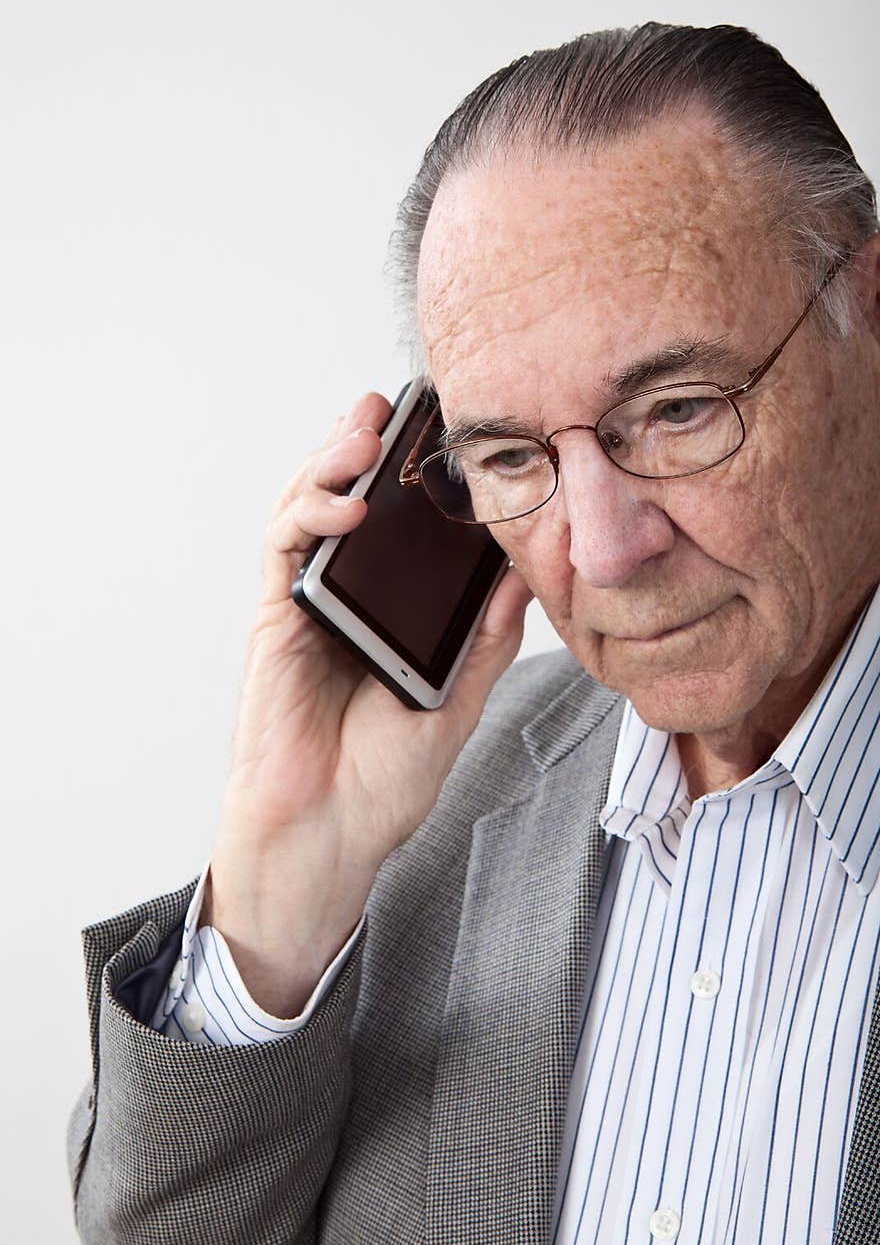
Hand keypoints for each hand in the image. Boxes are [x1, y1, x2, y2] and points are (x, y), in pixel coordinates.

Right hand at [203, 390, 532, 1015]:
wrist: (332, 837)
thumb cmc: (386, 779)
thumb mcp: (459, 698)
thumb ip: (487, 636)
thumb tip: (528, 571)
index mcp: (389, 612)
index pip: (401, 528)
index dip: (416, 478)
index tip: (449, 435)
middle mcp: (346, 599)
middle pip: (348, 502)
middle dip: (365, 448)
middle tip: (395, 408)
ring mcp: (307, 606)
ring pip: (308, 510)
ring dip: (330, 462)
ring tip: (364, 430)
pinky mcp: (276, 621)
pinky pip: (284, 551)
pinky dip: (307, 516)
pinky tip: (344, 506)